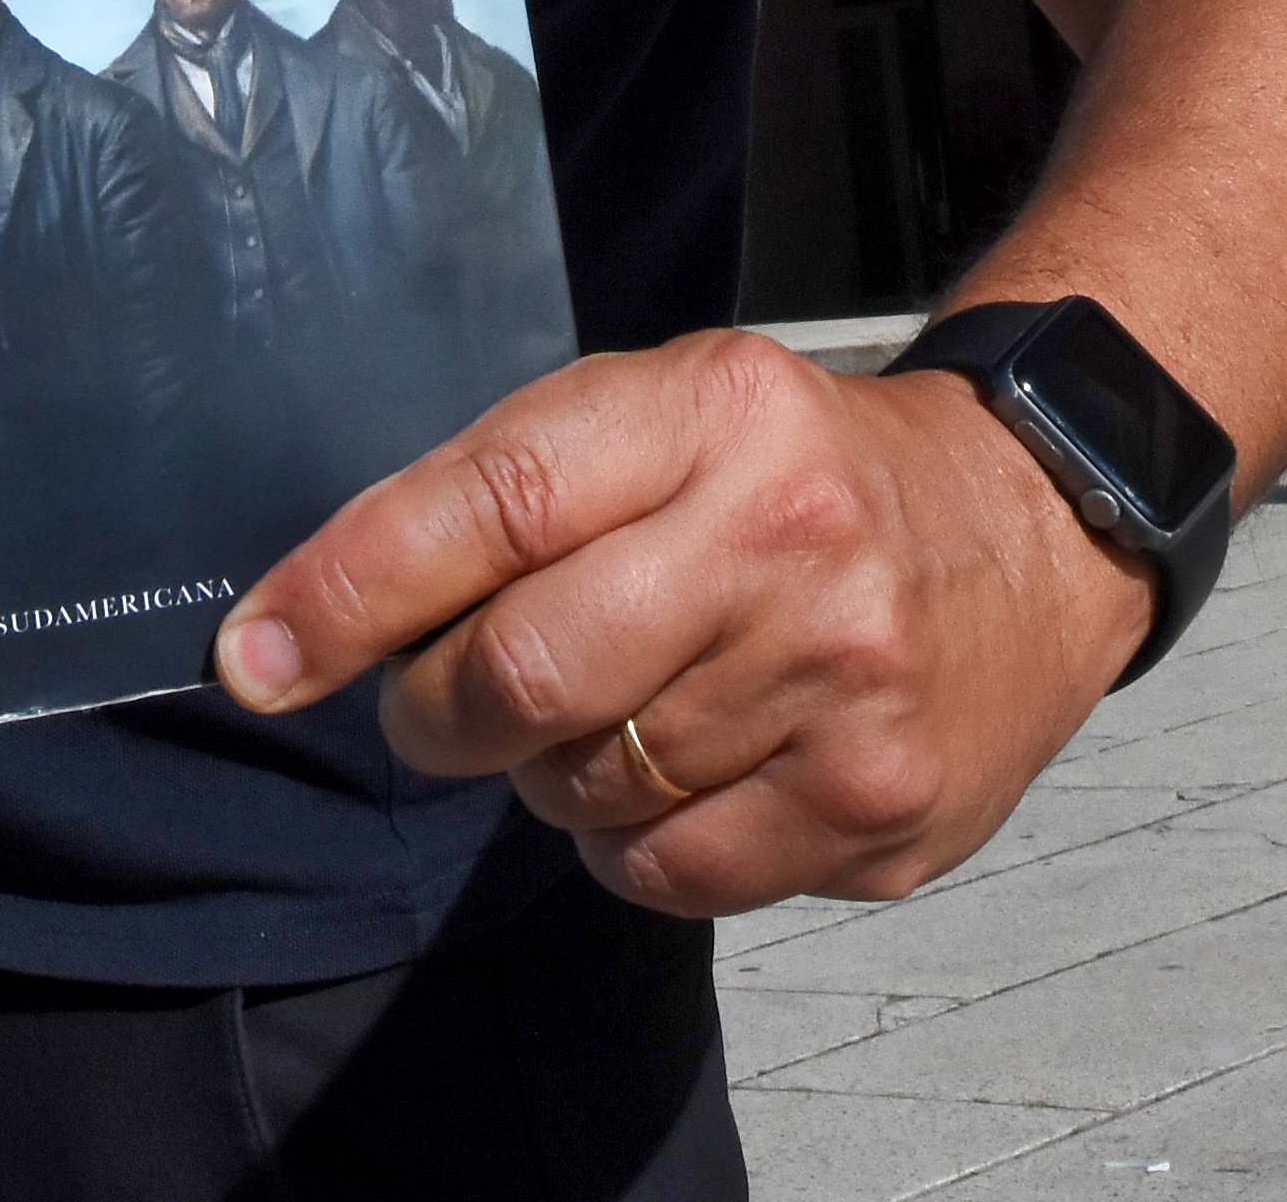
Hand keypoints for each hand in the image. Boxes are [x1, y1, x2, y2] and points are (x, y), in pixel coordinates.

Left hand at [212, 332, 1150, 913]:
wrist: (1034, 530)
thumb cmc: (800, 473)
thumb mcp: (671, 413)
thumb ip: (512, 492)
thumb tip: (316, 625)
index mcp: (719, 410)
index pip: (494, 501)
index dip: (349, 590)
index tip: (252, 656)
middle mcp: (791, 543)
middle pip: (524, 677)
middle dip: (438, 712)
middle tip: (443, 703)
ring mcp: (847, 689)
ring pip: (586, 792)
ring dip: (553, 771)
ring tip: (628, 703)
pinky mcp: (880, 810)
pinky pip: (670, 877)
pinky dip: (637, 843)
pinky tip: (693, 769)